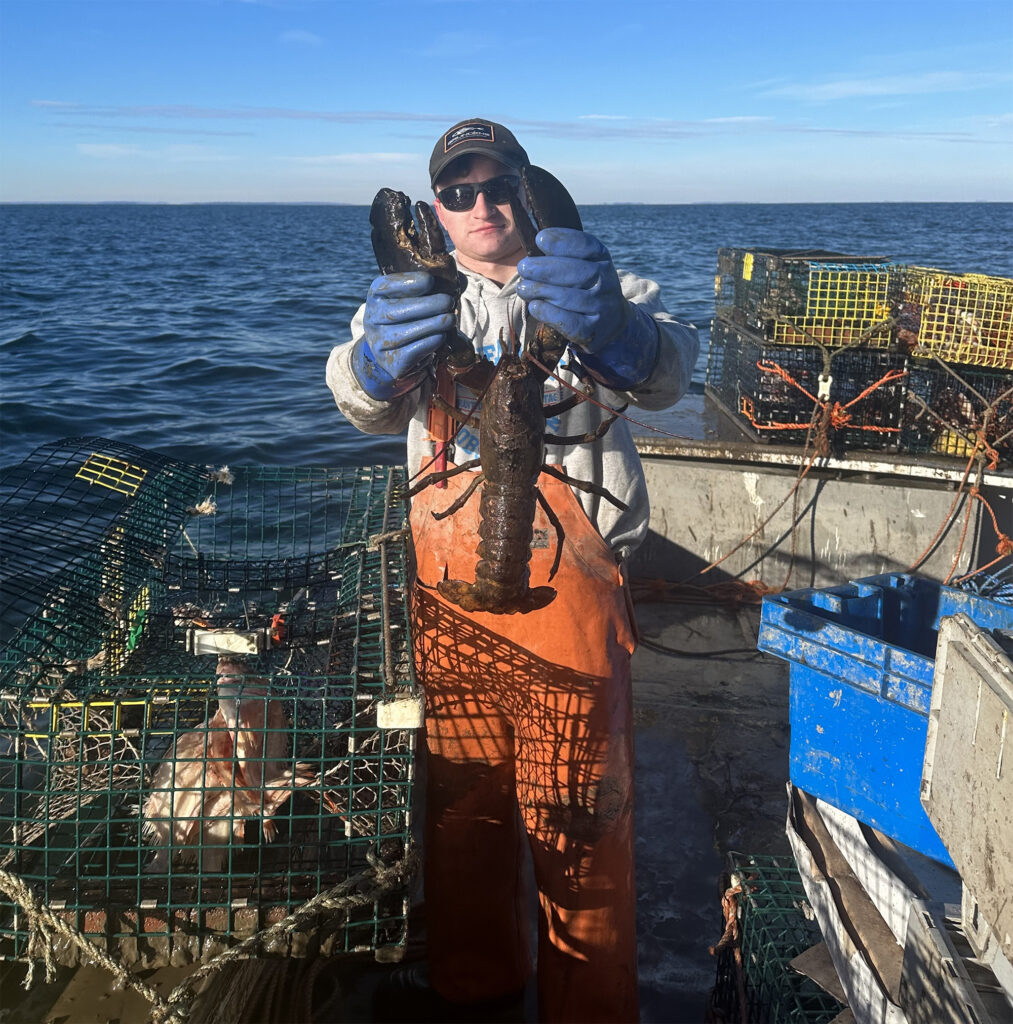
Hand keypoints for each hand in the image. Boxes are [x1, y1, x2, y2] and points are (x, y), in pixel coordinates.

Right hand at [351, 271, 455, 399]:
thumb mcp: (410, 299)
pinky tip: (441, 336)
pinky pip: (413, 350)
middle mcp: (372, 318)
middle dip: (428, 305)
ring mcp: (379, 341)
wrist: (390, 353)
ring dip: (433, 324)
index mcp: (376, 296)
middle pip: (398, 310)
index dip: (409, 282)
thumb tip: (459, 282)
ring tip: (450, 319)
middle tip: (448, 302)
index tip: (430, 281)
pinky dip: (430, 342)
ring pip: (406, 332)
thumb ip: (429, 288)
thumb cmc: (406, 318)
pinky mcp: (391, 361)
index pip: (387, 286)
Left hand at [516, 228, 658, 389]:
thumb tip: (533, 249)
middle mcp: (605, 281)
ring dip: (540, 290)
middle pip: (573, 271)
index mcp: (602, 259)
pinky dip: (547, 313)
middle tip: (523, 268)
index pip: (585, 246)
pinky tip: (534, 306)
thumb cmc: (587, 287)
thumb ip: (564, 256)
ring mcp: (600, 307)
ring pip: (566, 297)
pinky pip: (567, 321)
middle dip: (543, 268)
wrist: (612, 322)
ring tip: (523, 288)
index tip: (540, 240)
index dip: (562, 242)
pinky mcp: (592, 330)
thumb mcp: (585, 265)